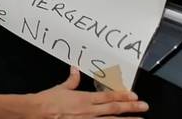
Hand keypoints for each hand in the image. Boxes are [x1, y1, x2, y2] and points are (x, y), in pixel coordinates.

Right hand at [22, 68, 148, 118]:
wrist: (37, 113)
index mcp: (84, 99)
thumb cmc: (47, 101)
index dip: (122, 95)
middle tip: (144, 106)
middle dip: (130, 108)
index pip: (108, 96)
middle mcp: (89, 111)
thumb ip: (71, 81)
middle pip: (114, 109)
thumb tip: (75, 69)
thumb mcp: (60, 89)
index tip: (134, 95)